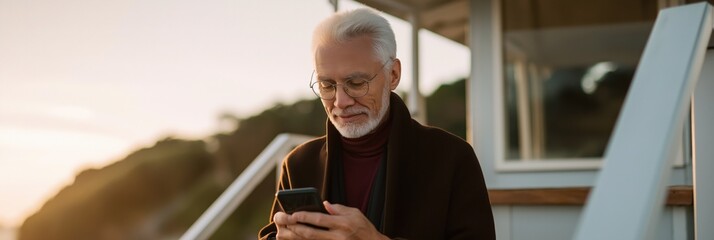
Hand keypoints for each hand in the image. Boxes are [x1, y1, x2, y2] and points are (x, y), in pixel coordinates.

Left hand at [273, 201, 388, 239]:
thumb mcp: (355, 213)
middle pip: (311, 233)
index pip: (319, 220)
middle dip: (296, 227)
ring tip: (286, 231)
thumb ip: (338, 209)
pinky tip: (298, 238)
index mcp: (342, 224)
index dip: (305, 217)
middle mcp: (337, 237)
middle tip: (284, 222)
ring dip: (297, 237)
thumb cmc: (364, 228)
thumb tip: (324, 204)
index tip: (293, 214)